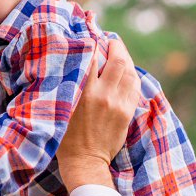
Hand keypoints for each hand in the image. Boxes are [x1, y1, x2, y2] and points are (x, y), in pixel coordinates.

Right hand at [57, 39, 140, 191]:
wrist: (85, 161)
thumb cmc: (65, 136)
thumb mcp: (60, 107)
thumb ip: (68, 85)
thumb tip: (72, 63)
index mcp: (84, 92)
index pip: (92, 57)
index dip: (93, 42)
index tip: (90, 34)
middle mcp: (103, 95)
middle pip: (118, 60)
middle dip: (116, 46)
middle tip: (110, 40)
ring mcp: (118, 104)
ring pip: (129, 72)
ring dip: (125, 59)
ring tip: (119, 53)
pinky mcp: (127, 112)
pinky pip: (135, 87)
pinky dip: (131, 75)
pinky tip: (126, 72)